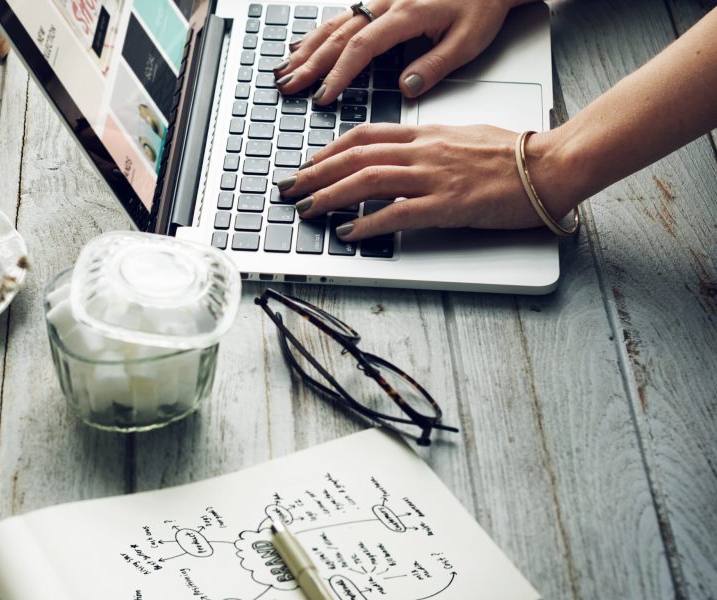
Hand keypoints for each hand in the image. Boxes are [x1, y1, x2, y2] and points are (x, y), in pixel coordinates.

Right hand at [275, 0, 526, 102]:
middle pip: (339, 36)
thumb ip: (435, 66)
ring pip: (336, 24)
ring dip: (308, 48)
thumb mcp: (469, 40)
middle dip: (310, 64)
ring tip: (286, 69)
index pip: (362, 48)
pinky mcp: (381, 0)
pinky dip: (319, 33)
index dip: (339, 74)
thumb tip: (405, 88)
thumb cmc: (482, 6)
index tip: (323, 96)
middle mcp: (388, 3)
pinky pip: (343, 17)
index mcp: (407, 14)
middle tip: (289, 86)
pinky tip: (303, 44)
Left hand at [277, 124, 574, 240]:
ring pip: (367, 180)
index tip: (309, 163)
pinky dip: (367, 223)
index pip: (364, 135)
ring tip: (306, 210)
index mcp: (425, 134)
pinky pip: (397, 213)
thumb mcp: (461, 137)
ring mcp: (433, 177)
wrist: (550, 165)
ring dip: (330, 196)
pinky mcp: (447, 205)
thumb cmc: (512, 154)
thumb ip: (429, 145)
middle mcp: (423, 151)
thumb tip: (405, 155)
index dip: (329, 150)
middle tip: (290, 188)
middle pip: (355, 157)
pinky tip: (348, 232)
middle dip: (315, 174)